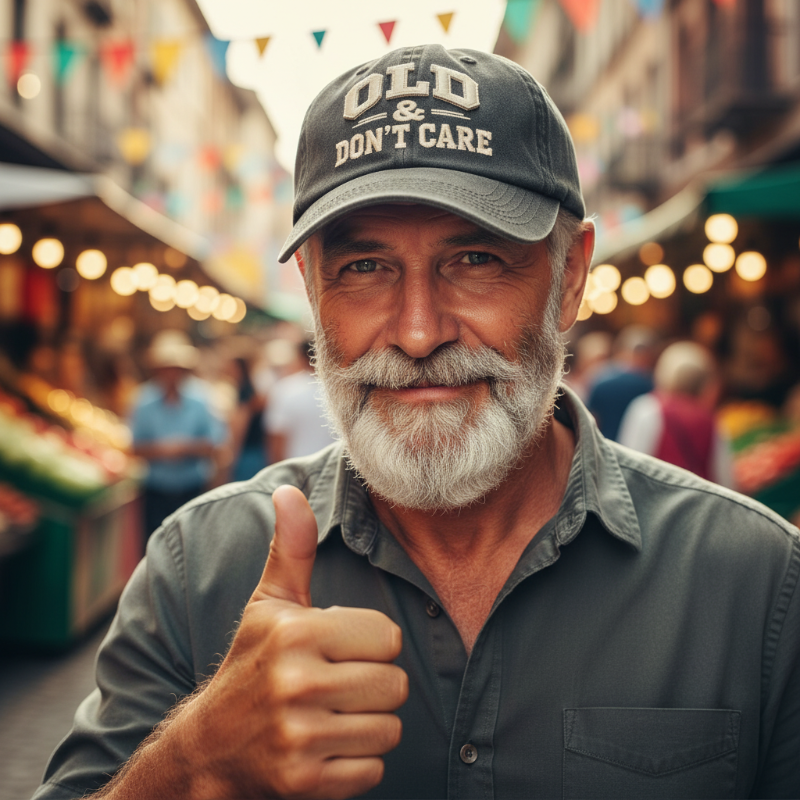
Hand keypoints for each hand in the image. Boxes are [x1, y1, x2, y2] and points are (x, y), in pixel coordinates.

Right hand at [181, 485, 407, 798]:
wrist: (211, 746)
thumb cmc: (252, 663)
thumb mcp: (270, 604)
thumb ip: (290, 548)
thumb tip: (289, 491)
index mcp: (297, 633)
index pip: (388, 637)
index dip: (369, 643)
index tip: (339, 649)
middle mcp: (297, 684)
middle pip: (394, 685)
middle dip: (373, 685)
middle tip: (337, 684)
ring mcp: (300, 737)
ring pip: (389, 729)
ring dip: (368, 724)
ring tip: (331, 714)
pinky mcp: (305, 782)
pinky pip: (373, 770)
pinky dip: (356, 763)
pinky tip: (323, 747)